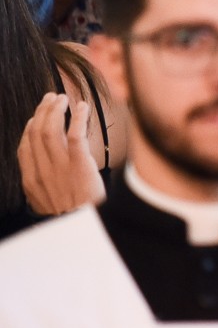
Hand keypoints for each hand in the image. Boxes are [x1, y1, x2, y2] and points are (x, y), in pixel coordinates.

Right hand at [17, 93, 103, 215]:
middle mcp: (42, 170)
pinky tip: (82, 107)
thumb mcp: (44, 204)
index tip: (38, 117)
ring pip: (51, 129)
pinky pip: (75, 134)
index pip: (25, 147)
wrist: (81, 228)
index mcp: (31, 179)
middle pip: (36, 133)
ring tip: (64, 99)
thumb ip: (40, 186)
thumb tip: (40, 172)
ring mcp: (60, 166)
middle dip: (42, 112)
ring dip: (56, 110)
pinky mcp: (79, 163)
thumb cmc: (69, 217)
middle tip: (52, 98)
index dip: (31, 128)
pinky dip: (77, 117)